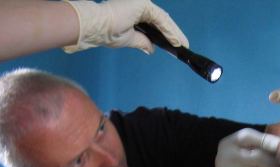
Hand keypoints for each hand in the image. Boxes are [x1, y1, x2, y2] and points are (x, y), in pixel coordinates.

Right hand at [63, 0, 188, 53]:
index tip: (175, 45)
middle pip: (162, 21)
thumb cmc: (106, 32)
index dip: (167, 34)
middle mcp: (140, 5)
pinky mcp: (143, 4)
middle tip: (183, 45)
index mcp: (136, 12)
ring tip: (182, 45)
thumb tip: (151, 49)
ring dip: (174, 33)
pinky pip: (160, 20)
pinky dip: (169, 31)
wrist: (96, 27)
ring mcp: (142, 3)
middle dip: (173, 34)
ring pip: (163, 20)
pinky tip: (176, 41)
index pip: (156, 24)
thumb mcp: (130, 39)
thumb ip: (142, 41)